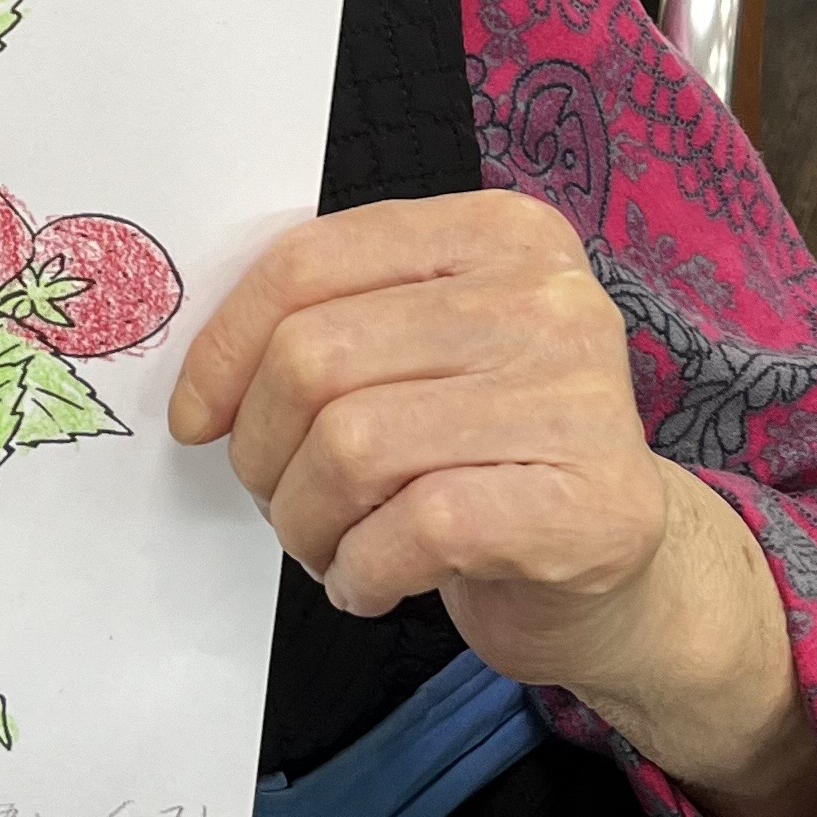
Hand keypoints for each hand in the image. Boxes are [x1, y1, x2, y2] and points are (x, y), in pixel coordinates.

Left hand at [168, 190, 667, 678]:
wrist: (619, 573)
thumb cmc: (486, 454)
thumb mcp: (419, 354)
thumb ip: (334, 322)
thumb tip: (201, 377)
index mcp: (496, 232)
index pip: (310, 259)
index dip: (225, 346)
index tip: (197, 417)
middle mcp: (548, 297)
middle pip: (316, 356)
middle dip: (262, 449)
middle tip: (276, 499)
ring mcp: (580, 398)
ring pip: (352, 445)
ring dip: (304, 520)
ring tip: (324, 545)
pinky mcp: (590, 505)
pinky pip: (414, 529)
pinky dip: (360, 571)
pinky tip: (369, 583)